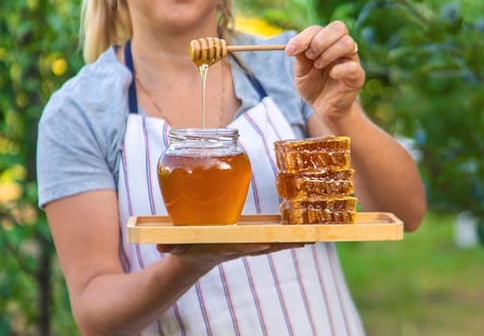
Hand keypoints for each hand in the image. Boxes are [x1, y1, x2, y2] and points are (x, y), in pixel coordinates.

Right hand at [158, 243, 308, 270]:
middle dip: (285, 243)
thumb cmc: (185, 248)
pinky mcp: (253, 241)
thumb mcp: (176, 246)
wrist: (195, 259)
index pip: (243, 246)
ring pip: (275, 243)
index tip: (269, 241)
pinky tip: (306, 234)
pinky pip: (274, 239)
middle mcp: (241, 247)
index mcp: (225, 247)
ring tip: (315, 236)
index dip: (256, 245)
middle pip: (267, 245)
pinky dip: (289, 237)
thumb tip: (158, 245)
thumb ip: (169, 245)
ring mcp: (248, 245)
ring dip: (293, 240)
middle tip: (307, 239)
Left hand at [285, 20, 364, 123]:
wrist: (323, 108)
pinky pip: (352, 66)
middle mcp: (341, 47)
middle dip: (320, 41)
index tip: (291, 51)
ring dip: (328, 53)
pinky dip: (338, 69)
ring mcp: (351, 60)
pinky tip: (331, 76)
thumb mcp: (300, 70)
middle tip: (310, 57)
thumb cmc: (313, 86)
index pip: (319, 28)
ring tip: (318, 66)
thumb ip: (299, 56)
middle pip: (338, 27)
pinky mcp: (357, 75)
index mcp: (327, 42)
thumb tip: (293, 46)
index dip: (304, 36)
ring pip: (348, 43)